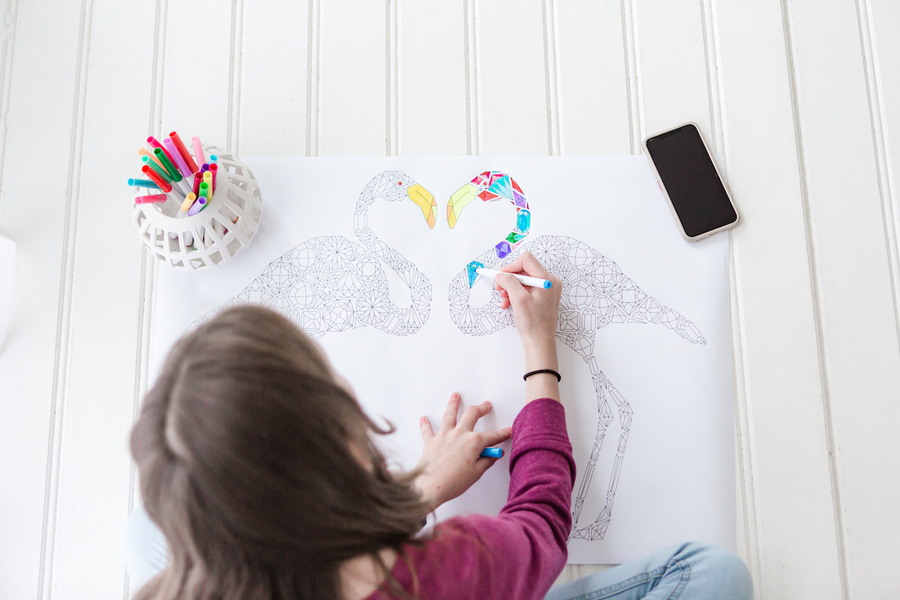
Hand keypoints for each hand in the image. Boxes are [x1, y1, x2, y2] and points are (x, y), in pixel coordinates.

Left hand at [414, 393, 511, 510]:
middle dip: (481, 409)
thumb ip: (487, 461)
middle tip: (485, 406)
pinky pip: (427, 430)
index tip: (508, 431)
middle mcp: (459, 434)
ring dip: (453, 404)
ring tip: (455, 396)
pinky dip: (425, 424)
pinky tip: (424, 418)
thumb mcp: (476, 473)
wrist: (430, 487)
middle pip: (472, 415)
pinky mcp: (430, 442)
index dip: (502, 433)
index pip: (492, 436)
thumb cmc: (453, 482)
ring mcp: (444, 436)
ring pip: (449, 415)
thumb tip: (494, 454)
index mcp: (473, 442)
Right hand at [494, 252, 561, 370]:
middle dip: (510, 279)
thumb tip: (501, 275)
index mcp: (547, 280)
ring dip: (511, 288)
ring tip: (504, 300)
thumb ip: (509, 282)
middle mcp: (549, 282)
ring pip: (524, 281)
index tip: (501, 276)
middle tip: (499, 288)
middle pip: (525, 270)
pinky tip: (508, 304)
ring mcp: (547, 290)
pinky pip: (526, 290)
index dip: (511, 266)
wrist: (539, 343)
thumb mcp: (519, 299)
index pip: (527, 260)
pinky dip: (515, 294)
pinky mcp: (542, 298)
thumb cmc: (533, 324)